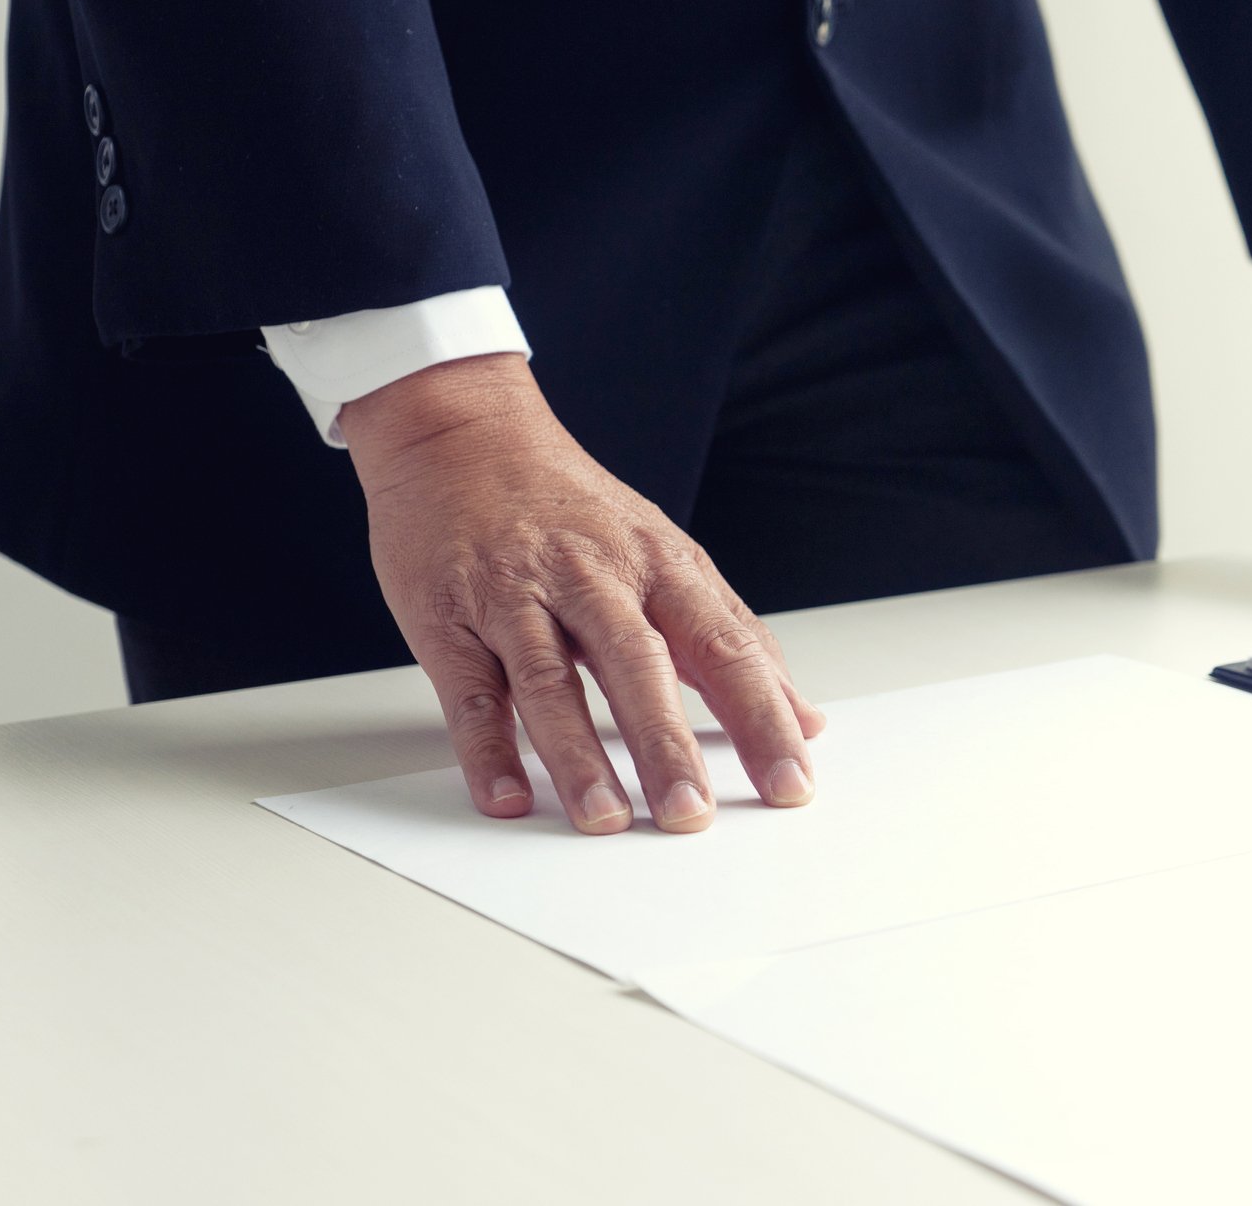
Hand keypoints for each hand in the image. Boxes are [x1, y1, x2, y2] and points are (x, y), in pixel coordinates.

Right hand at [339, 354, 824, 830]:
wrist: (461, 432)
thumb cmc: (570, 505)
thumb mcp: (666, 554)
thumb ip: (732, 636)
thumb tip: (802, 715)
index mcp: (659, 565)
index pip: (724, 648)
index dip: (761, 717)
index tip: (791, 782)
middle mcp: (592, 578)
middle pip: (639, 665)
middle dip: (668, 744)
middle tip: (691, 815)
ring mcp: (516, 596)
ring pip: (553, 680)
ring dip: (579, 755)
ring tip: (605, 819)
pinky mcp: (449, 617)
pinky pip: (470, 689)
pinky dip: (487, 747)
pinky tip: (507, 796)